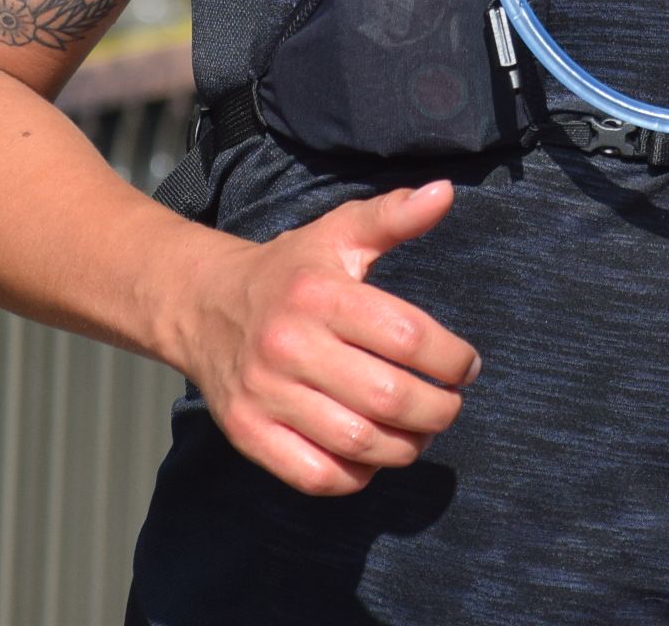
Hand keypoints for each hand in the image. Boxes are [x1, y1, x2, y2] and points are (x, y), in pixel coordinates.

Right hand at [172, 181, 480, 495]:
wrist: (203, 304)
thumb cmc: (289, 271)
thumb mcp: (338, 233)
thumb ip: (393, 215)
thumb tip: (445, 192)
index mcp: (319, 294)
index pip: (407, 336)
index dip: (452, 358)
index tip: (466, 365)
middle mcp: (289, 344)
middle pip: (389, 397)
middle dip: (439, 410)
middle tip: (449, 404)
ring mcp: (265, 393)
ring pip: (358, 443)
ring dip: (406, 447)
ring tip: (419, 432)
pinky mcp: (248, 431)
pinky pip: (317, 475)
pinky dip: (357, 476)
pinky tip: (371, 454)